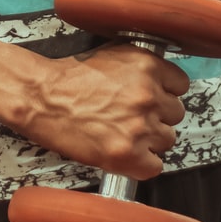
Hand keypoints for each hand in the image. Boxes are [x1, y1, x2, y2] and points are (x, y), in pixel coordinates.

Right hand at [22, 43, 189, 180]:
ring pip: (167, 140)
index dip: (164, 92)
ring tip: (123, 134)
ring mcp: (140, 126)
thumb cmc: (69, 78)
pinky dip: (141, 163)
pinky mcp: (128, 154)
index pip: (180, 85)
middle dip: (156, 116)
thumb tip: (162, 82)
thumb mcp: (113, 55)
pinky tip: (123, 152)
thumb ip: (142, 67)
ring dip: (149, 139)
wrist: (40, 98)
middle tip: (132, 117)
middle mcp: (148, 95)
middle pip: (175, 114)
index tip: (152, 98)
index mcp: (147, 66)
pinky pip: (154, 166)